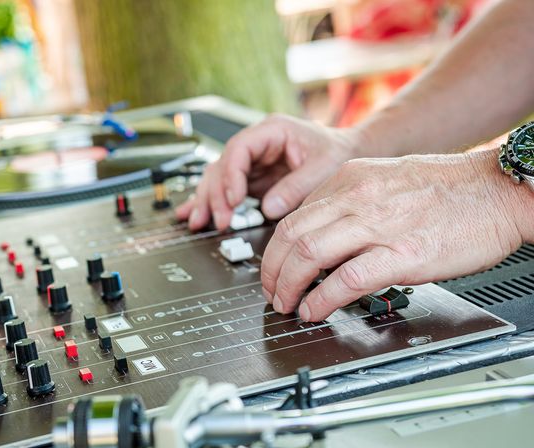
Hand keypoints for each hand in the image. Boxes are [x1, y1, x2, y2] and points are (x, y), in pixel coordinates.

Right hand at [175, 114, 364, 230]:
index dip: (232, 175)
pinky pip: (225, 189)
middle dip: (216, 194)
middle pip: (223, 165)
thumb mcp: (323, 168)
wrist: (349, 154)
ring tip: (199, 221)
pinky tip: (193, 214)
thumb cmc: (338, 153)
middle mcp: (257, 144)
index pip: (239, 149)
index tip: (234, 200)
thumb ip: (296, 187)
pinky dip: (212, 203)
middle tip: (220, 220)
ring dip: (207, 200)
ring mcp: (252, 162)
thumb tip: (268, 208)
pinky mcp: (252, 179)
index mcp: (272, 131)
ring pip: (218, 177)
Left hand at [261, 149, 530, 321]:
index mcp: (350, 179)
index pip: (293, 216)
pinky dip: (321, 300)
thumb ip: (349, 203)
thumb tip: (321, 235)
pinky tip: (315, 310)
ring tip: (287, 305)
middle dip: (271, 271)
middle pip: (290, 236)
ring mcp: (378, 225)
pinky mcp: (402, 254)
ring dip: (288, 287)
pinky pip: (345, 280)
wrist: (498, 190)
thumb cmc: (448, 189)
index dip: (275, 250)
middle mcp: (357, 198)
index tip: (275, 268)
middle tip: (272, 292)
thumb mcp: (385, 180)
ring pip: (309, 256)